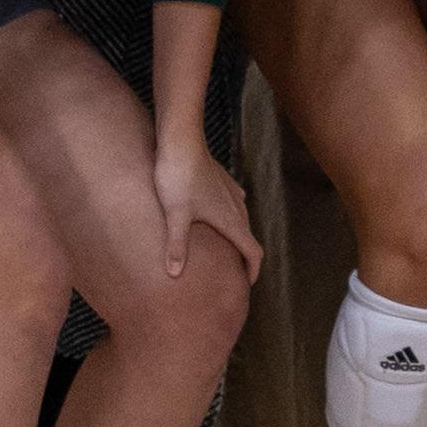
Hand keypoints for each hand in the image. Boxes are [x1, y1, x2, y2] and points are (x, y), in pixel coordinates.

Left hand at [151, 137, 261, 288]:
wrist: (182, 140)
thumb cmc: (178, 177)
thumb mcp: (175, 214)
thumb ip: (177, 246)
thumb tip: (174, 275)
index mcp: (231, 219)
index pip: (253, 251)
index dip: (252, 271)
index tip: (245, 286)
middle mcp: (237, 206)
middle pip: (248, 237)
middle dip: (243, 258)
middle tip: (231, 274)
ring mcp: (231, 192)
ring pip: (241, 220)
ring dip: (236, 237)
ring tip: (222, 249)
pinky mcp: (222, 181)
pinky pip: (233, 204)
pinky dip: (229, 217)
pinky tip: (216, 215)